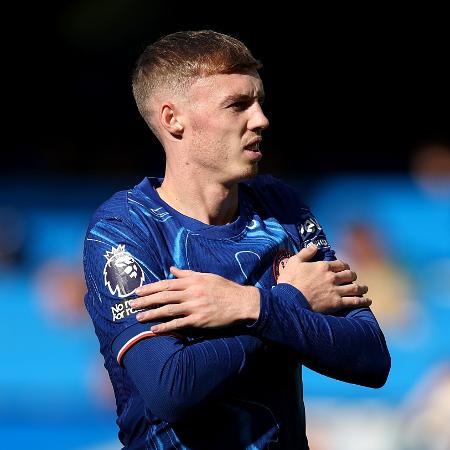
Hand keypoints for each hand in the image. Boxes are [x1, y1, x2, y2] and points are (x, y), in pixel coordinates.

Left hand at [130, 267, 259, 333]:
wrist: (241, 302)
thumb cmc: (224, 288)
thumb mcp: (206, 276)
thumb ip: (188, 273)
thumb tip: (172, 268)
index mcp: (192, 281)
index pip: (166, 283)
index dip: (150, 287)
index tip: (138, 290)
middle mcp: (191, 292)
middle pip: (164, 296)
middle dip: (146, 300)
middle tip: (131, 304)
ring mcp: (195, 306)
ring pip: (168, 309)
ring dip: (152, 313)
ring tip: (138, 317)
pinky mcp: (199, 320)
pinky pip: (179, 324)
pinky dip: (165, 327)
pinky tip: (154, 329)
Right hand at [277, 245, 370, 312]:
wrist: (289, 300)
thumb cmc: (289, 281)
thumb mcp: (294, 262)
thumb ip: (305, 253)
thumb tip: (314, 246)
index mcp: (323, 266)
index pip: (340, 264)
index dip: (344, 266)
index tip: (345, 268)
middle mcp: (332, 277)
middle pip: (349, 275)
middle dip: (353, 275)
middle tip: (354, 278)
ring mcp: (336, 290)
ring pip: (355, 287)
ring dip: (361, 287)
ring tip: (365, 288)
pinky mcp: (337, 303)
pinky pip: (354, 301)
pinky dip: (363, 301)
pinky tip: (368, 301)